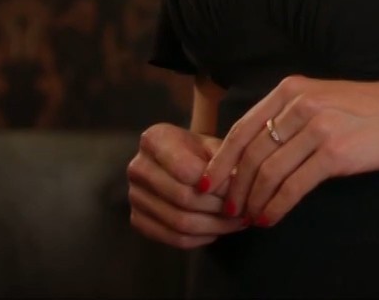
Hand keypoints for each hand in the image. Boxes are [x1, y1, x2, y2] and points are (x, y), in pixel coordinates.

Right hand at [127, 123, 249, 248]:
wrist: (178, 160)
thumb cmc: (201, 151)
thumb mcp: (216, 145)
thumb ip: (227, 162)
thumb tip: (239, 190)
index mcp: (154, 140)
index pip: (188, 170)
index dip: (219, 184)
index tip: (241, 188)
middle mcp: (137, 168)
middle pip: (184, 199)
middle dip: (219, 208)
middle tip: (244, 210)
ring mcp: (134, 196)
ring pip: (180, 223)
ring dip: (215, 227)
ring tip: (238, 222)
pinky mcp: (138, 220)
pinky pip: (174, 238)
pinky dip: (201, 238)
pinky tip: (218, 230)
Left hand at [203, 74, 378, 227]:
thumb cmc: (372, 110)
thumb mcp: (325, 99)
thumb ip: (291, 117)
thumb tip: (255, 152)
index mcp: (292, 89)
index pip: (242, 128)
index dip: (221, 159)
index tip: (209, 183)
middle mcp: (300, 104)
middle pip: (251, 153)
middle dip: (234, 187)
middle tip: (229, 209)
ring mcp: (317, 128)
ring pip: (268, 172)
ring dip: (253, 201)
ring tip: (249, 217)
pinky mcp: (335, 153)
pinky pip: (293, 187)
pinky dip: (276, 206)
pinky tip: (271, 217)